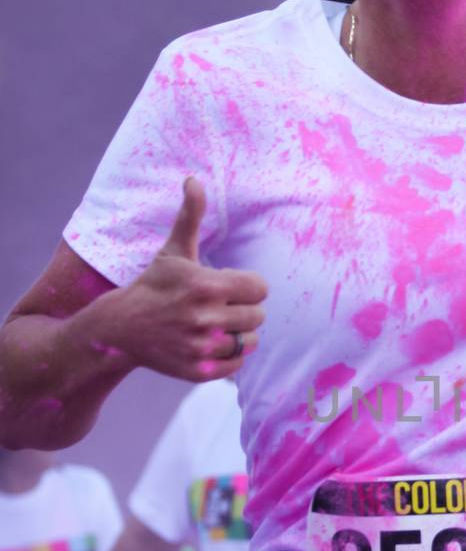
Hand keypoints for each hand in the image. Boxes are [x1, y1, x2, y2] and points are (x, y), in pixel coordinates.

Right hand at [100, 178, 267, 380]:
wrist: (120, 329)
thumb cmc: (154, 285)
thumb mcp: (174, 251)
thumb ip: (191, 217)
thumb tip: (194, 179)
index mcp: (206, 286)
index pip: (260, 288)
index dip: (247, 285)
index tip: (227, 286)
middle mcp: (206, 319)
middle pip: (258, 316)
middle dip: (242, 308)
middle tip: (218, 307)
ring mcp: (202, 347)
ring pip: (250, 341)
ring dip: (239, 333)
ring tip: (215, 325)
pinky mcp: (199, 371)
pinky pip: (238, 365)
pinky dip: (230, 356)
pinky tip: (210, 343)